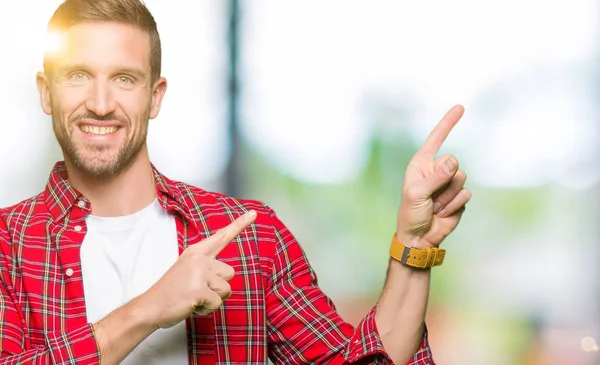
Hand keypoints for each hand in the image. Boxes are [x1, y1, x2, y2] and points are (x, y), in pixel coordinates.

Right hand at [139, 210, 256, 328]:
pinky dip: (207, 309)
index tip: (254, 214)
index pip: (222, 236)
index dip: (239, 225)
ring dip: (212, 299)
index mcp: (196, 252)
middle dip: (218, 287)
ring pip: (226, 290)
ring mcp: (199, 273)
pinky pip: (217, 303)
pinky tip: (192, 305)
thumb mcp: (187, 270)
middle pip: (229, 273)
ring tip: (193, 297)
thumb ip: (206, 267)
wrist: (150, 306)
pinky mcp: (199, 290)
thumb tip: (226, 274)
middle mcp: (199, 259)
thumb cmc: (171, 291)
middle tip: (196, 290)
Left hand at [396, 105, 471, 247]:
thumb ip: (435, 177)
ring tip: (435, 206)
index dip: (448, 123)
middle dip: (444, 182)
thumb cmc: (411, 214)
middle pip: (453, 163)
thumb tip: (453, 161)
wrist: (420, 237)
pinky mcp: (459, 197)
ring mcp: (448, 183)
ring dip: (447, 197)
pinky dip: (454, 206)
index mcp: (421, 164)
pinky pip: (466, 194)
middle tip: (430, 198)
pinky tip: (443, 213)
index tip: (460, 107)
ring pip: (461, 179)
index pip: (436, 139)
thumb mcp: (417, 194)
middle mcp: (436, 170)